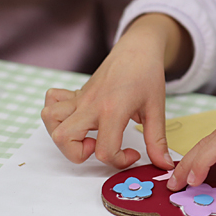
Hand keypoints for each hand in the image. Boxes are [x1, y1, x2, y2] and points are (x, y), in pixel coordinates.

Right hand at [41, 13, 192, 169]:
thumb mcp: (157, 109)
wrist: (138, 49)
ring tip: (87, 135)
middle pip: (64, 139)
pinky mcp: (76, 94)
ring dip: (64, 135)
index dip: (119, 161)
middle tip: (101, 146)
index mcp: (113, 110)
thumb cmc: (148, 75)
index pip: (103, 151)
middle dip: (79, 154)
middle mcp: (91, 105)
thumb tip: (165, 166)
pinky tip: (77, 118)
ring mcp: (80, 98)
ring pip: (50, 120)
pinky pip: (51, 102)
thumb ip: (157, 141)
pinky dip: (56, 113)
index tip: (132, 153)